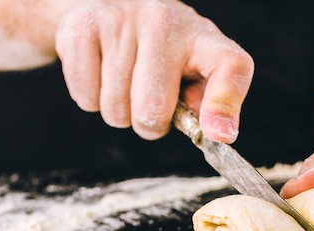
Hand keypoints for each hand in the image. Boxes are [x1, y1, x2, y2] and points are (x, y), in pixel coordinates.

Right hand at [55, 0, 253, 141]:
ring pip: (115, 110)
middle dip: (148, 124)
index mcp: (204, 37)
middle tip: (149, 103)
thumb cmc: (163, 51)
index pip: (230, 67)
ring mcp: (121, 20)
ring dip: (118, 112)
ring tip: (125, 84)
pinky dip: (91, 99)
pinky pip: (86, 97)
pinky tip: (102, 74)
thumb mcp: (196, 70)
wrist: (111, 4)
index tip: (218, 135)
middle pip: (152, 112)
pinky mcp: (82, 27)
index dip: (223, 106)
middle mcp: (165, 22)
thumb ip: (209, 103)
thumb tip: (217, 133)